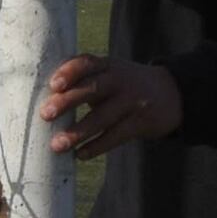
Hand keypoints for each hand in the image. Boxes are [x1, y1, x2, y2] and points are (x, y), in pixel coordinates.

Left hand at [39, 54, 180, 158]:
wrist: (172, 94)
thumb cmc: (126, 84)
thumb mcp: (111, 72)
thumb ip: (84, 78)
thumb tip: (44, 98)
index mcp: (108, 65)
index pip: (87, 63)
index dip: (70, 71)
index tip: (53, 84)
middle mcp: (121, 80)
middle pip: (93, 88)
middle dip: (68, 101)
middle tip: (45, 115)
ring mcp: (133, 101)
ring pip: (103, 117)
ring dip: (78, 132)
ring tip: (57, 145)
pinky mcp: (141, 122)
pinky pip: (116, 136)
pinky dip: (97, 147)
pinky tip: (80, 154)